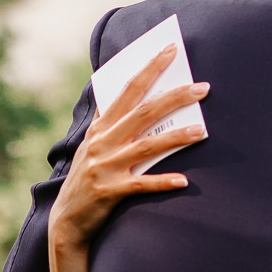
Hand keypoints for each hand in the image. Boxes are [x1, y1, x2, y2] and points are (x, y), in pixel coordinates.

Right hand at [51, 45, 207, 248]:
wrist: (67, 221)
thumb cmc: (87, 179)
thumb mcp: (92, 146)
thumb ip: (110, 123)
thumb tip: (128, 95)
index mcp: (100, 127)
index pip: (128, 89)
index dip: (151, 68)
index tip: (172, 50)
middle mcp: (102, 142)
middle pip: (144, 112)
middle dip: (175, 97)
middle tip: (203, 87)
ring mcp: (105, 167)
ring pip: (147, 146)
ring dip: (176, 138)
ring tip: (202, 130)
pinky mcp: (110, 192)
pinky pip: (141, 185)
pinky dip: (162, 182)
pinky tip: (184, 181)